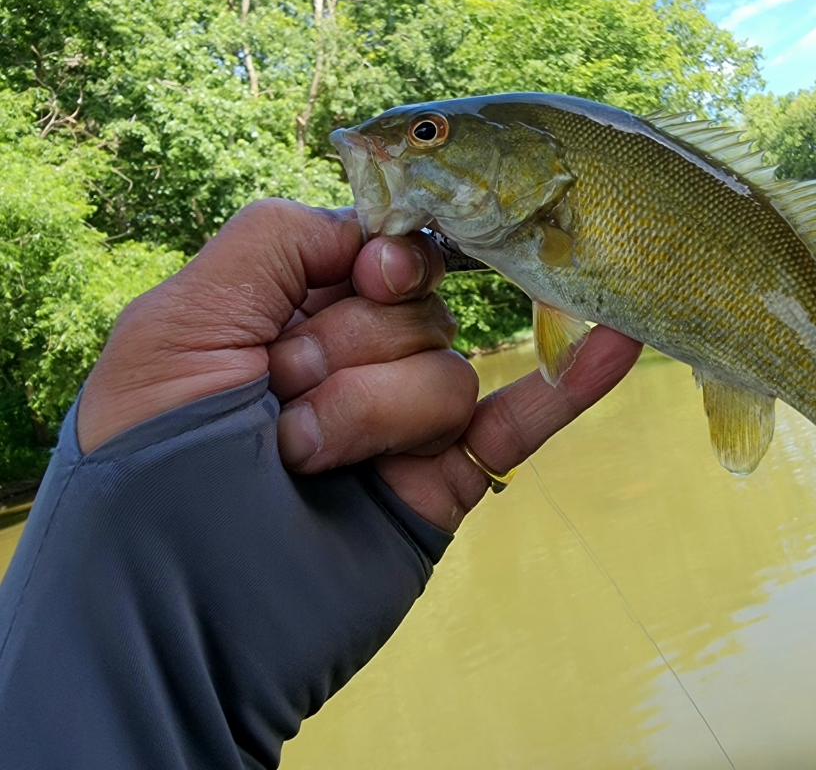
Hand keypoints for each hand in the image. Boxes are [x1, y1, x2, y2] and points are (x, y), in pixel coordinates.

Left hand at [78, 199, 640, 530]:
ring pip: (449, 371)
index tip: (374, 276)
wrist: (174, 629)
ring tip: (307, 460)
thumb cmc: (149, 473)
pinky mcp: (440, 483)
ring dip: (379, 412)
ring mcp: (397, 425)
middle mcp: (346, 362)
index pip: (372, 249)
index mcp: (279, 317)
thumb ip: (274, 241)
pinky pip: (520, 425)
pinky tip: (619, 341)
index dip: (382, 256)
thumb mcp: (178, 328)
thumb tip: (376, 233)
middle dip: (349, 348)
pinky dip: (569, 386)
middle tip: (283, 395)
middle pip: (414, 306)